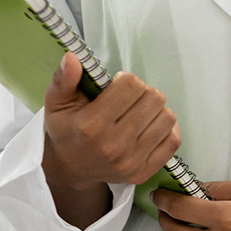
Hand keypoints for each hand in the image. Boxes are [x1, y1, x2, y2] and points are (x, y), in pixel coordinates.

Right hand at [42, 52, 180, 226]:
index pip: (131, 85)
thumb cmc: (67, 129)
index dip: (126, 79)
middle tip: (129, 100)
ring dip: (156, 110)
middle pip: (154, 98)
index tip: (116, 86)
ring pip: (167, 117)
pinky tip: (150, 126)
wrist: (70, 168)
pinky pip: (173, 140)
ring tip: (139, 112)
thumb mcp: (57, 103)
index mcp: (90, 126)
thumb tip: (72, 57)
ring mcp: (130, 162)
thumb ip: (64, 79)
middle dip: (143, 92)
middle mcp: (112, 146)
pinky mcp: (144, 173)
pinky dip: (166, 128)